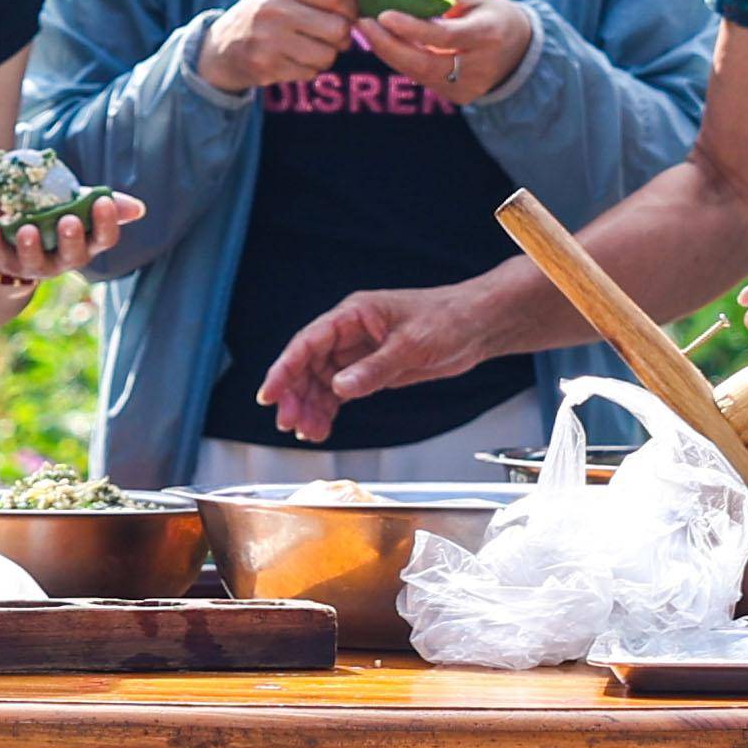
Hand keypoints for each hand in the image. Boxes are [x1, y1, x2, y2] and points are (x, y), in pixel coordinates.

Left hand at [0, 190, 145, 290]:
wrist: (17, 240)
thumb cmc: (56, 220)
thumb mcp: (79, 207)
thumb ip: (105, 205)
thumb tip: (138, 208)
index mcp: (86, 244)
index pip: (103, 239)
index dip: (105, 223)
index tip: (102, 202)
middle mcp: (64, 260)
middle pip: (73, 256)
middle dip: (71, 239)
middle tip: (68, 221)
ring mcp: (35, 265)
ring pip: (36, 263)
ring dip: (32, 246)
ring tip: (28, 228)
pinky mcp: (7, 264)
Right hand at [193, 0, 364, 96]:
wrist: (219, 48)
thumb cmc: (263, 16)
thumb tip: (367, 2)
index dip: (352, 10)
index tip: (347, 17)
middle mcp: (274, 8)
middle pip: (338, 28)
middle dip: (342, 38)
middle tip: (331, 39)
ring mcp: (269, 39)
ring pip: (327, 55)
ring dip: (325, 57)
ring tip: (307, 50)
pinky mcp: (266, 66)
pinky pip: (310, 73)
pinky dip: (307, 70)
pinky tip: (291, 61)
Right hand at [255, 280, 501, 440]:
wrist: (478, 325)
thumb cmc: (449, 319)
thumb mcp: (411, 346)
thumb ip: (374, 369)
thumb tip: (341, 387)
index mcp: (354, 314)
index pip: (309, 342)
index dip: (285, 368)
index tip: (270, 393)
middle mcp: (351, 333)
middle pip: (309, 364)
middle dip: (296, 395)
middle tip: (289, 423)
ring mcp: (360, 352)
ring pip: (321, 382)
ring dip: (311, 407)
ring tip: (306, 433)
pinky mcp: (371, 369)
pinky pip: (340, 391)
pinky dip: (329, 409)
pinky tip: (322, 427)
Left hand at [354, 0, 538, 107]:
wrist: (522, 55)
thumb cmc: (494, 18)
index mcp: (487, 35)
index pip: (444, 36)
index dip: (412, 28)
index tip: (383, 15)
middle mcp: (478, 66)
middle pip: (425, 63)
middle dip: (388, 45)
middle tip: (362, 23)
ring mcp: (468, 87)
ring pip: (419, 73)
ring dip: (389, 51)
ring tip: (367, 29)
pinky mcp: (458, 97)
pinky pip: (423, 78)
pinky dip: (402, 60)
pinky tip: (384, 43)